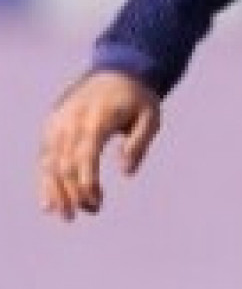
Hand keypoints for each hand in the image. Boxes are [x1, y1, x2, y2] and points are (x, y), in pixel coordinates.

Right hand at [38, 69, 161, 219]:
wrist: (117, 71)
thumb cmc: (138, 98)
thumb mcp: (150, 118)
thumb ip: (138, 145)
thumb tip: (126, 173)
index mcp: (95, 119)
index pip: (84, 156)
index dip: (86, 183)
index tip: (95, 203)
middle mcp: (70, 121)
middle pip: (64, 164)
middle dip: (73, 193)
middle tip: (90, 212)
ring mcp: (57, 123)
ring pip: (49, 163)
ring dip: (55, 192)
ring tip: (66, 216)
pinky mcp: (52, 126)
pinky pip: (44, 156)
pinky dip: (45, 180)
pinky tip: (48, 203)